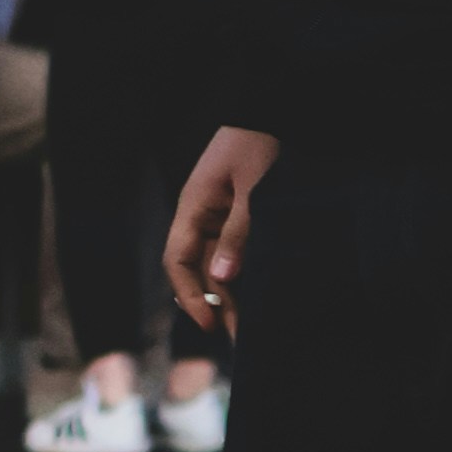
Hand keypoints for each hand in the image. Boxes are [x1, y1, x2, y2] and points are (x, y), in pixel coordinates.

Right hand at [166, 125, 277, 327]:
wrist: (273, 113)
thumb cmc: (259, 143)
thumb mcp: (254, 187)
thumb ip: (239, 230)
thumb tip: (224, 278)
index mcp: (194, 206)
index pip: (178, 260)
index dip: (190, 295)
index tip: (210, 324)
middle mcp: (203, 216)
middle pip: (200, 269)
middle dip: (216, 305)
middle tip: (239, 339)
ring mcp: (221, 216)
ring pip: (218, 265)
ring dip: (231, 296)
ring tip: (248, 328)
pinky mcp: (240, 217)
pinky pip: (234, 252)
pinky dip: (243, 276)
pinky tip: (257, 297)